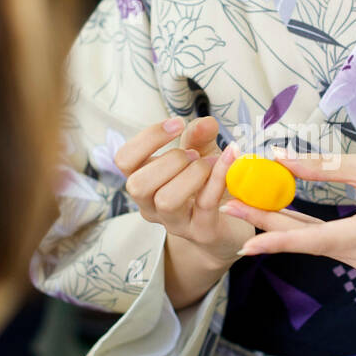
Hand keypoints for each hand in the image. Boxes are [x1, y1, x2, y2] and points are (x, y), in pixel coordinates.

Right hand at [114, 115, 253, 266]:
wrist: (231, 222)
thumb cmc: (206, 184)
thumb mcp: (201, 153)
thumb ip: (198, 136)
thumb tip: (204, 122)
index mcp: (144, 181)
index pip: (124, 160)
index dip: (147, 138)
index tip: (177, 124)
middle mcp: (151, 206)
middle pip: (137, 185)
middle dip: (169, 160)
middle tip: (194, 154)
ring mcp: (174, 223)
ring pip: (166, 200)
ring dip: (191, 174)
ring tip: (209, 164)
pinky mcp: (201, 232)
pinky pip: (205, 205)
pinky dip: (218, 178)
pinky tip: (230, 159)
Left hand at [221, 148, 355, 276]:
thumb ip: (324, 166)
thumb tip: (279, 158)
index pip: (322, 239)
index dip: (282, 239)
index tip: (247, 242)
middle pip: (312, 243)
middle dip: (269, 224)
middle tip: (230, 207)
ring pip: (318, 245)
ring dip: (283, 225)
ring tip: (245, 204)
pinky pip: (330, 246)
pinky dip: (304, 230)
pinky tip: (277, 215)